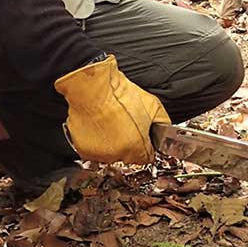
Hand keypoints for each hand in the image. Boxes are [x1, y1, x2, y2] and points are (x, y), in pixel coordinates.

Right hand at [54, 57, 169, 163]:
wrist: (92, 88)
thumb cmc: (118, 94)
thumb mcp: (153, 105)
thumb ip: (162, 123)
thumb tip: (165, 130)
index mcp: (135, 147)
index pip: (146, 158)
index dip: (145, 145)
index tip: (142, 137)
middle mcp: (116, 155)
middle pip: (127, 155)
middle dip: (127, 142)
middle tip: (124, 123)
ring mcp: (98, 153)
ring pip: (109, 153)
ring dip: (110, 142)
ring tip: (109, 121)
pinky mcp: (83, 149)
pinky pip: (93, 149)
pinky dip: (94, 139)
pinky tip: (97, 124)